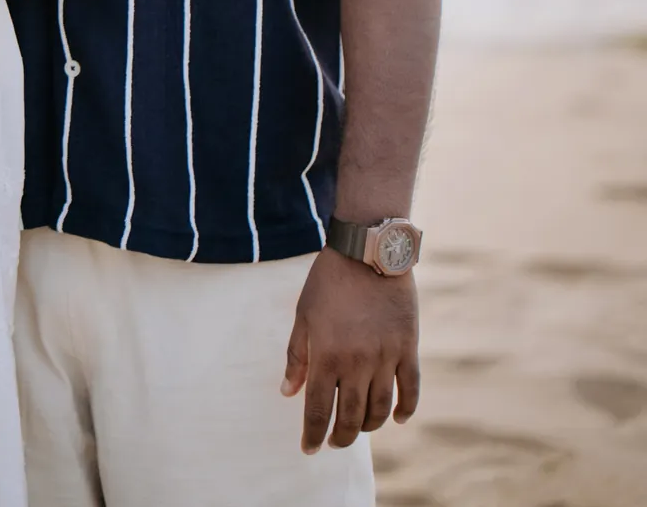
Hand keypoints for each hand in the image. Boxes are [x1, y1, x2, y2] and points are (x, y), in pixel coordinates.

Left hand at [281, 246, 418, 453]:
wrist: (367, 250)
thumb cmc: (329, 281)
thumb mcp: (304, 314)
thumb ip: (297, 356)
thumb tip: (288, 392)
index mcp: (327, 355)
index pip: (319, 409)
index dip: (313, 434)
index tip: (309, 448)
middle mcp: (357, 362)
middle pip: (351, 417)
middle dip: (341, 436)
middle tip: (334, 441)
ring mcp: (386, 357)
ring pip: (380, 408)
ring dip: (369, 426)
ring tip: (360, 429)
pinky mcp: (407, 348)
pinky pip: (410, 389)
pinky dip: (405, 409)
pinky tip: (396, 419)